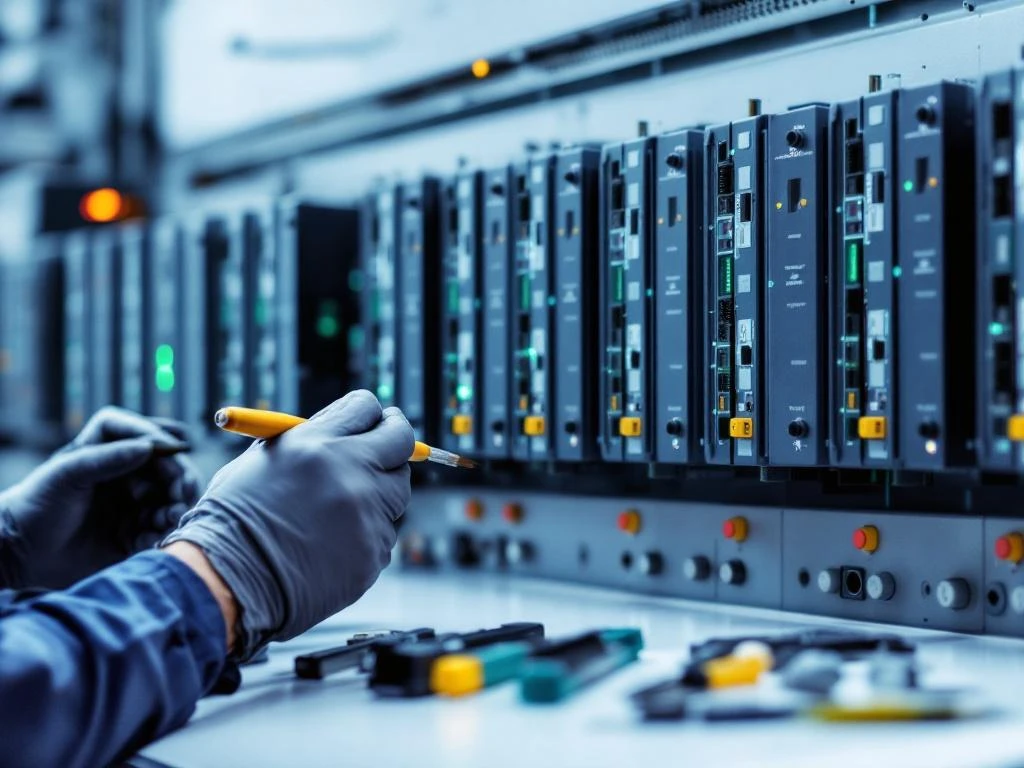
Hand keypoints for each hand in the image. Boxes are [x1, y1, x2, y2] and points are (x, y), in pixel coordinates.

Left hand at [0, 407, 200, 588]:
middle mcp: (125, 474)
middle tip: (180, 493)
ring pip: (168, 499)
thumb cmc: (37, 505)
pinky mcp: (134, 533)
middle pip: (166, 467)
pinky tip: (149, 539)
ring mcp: (132, 504)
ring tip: (168, 520)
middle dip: (177, 479)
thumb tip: (148, 447)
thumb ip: (107, 458)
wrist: (21, 554)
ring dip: (173, 508)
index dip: (158, 437)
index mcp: (106, 451)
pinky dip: (161, 533)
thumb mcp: (67, 474)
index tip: (172, 450)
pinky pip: (159, 530)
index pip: (140, 432)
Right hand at [161, 390, 412, 659]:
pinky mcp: (373, 551)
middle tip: (388, 448)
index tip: (375, 422)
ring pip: (396, 492)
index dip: (371, 414)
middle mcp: (349, 473)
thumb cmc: (233, 521)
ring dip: (379, 494)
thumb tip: (344, 431)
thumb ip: (309, 441)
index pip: (366, 408)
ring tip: (338, 510)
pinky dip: (365, 535)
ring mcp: (366, 514)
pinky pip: (383, 533)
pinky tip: (330, 545)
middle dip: (395, 441)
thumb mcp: (263, 460)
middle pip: (400, 442)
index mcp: (316, 443)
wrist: (226, 582)